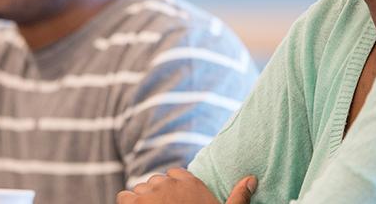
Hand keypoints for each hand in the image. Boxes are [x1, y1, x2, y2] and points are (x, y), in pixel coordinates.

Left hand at [116, 168, 254, 203]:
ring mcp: (151, 193)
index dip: (173, 188)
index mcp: (192, 184)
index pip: (175, 174)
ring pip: (140, 189)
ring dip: (142, 201)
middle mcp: (170, 184)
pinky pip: (124, 196)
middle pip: (156, 181)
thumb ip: (238, 197)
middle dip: (157, 195)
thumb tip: (252, 178)